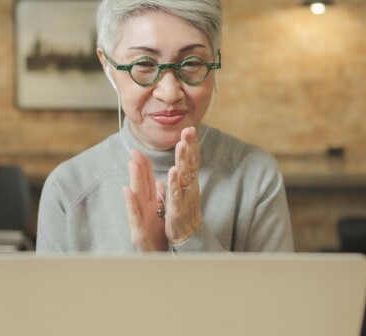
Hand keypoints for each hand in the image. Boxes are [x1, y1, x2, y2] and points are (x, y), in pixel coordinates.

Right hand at [123, 150, 167, 251]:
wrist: (158, 260)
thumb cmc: (158, 238)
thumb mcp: (160, 215)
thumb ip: (158, 199)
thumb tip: (159, 183)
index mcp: (149, 205)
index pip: (147, 182)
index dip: (144, 167)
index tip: (141, 151)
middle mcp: (143, 210)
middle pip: (141, 185)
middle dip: (138, 167)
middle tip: (135, 150)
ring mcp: (139, 219)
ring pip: (136, 196)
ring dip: (134, 178)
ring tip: (132, 163)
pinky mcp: (138, 231)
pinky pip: (134, 214)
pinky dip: (130, 202)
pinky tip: (127, 190)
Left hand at [166, 127, 202, 243]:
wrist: (189, 237)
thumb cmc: (186, 212)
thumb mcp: (184, 189)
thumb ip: (182, 174)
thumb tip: (180, 161)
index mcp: (190, 181)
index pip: (192, 159)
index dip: (192, 144)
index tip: (190, 128)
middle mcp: (190, 186)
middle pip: (191, 163)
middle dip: (189, 146)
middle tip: (188, 130)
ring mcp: (185, 197)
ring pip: (185, 175)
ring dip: (183, 160)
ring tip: (181, 145)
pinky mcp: (178, 209)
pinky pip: (177, 193)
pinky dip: (175, 182)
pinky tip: (174, 171)